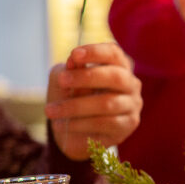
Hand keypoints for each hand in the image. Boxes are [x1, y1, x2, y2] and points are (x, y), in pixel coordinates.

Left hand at [45, 43, 142, 159]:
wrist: (73, 131)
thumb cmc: (72, 98)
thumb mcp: (65, 80)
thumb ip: (70, 70)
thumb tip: (73, 61)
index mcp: (118, 66)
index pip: (113, 53)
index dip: (96, 52)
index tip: (74, 54)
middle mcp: (130, 84)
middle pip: (115, 76)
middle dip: (86, 77)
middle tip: (62, 80)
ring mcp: (132, 105)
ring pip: (107, 104)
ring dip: (75, 106)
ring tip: (51, 111)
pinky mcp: (127, 125)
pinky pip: (104, 123)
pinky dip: (80, 124)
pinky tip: (63, 125)